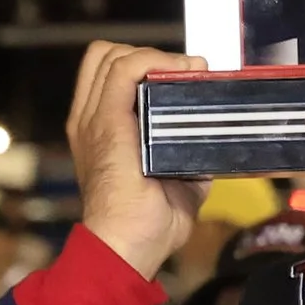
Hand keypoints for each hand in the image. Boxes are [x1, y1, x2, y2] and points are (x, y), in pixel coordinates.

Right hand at [66, 42, 209, 277]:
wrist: (127, 249)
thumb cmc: (148, 226)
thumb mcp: (174, 179)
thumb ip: (187, 154)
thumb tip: (215, 143)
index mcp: (99, 131)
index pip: (108, 73)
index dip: (145, 64)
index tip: (184, 78)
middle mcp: (89, 120)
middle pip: (107, 56)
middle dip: (151, 55)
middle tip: (187, 74)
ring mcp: (94, 120)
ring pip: (113, 55)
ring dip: (158, 55)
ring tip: (189, 72)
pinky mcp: (108, 123)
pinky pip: (125, 69)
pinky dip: (155, 60)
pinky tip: (184, 72)